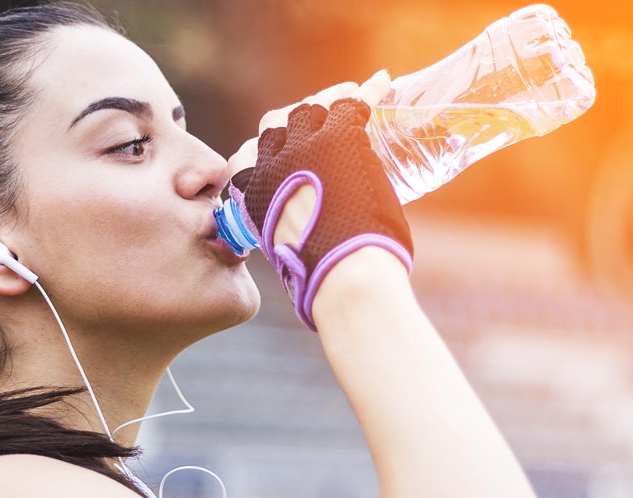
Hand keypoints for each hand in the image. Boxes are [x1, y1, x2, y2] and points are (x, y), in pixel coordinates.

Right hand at [228, 73, 410, 329]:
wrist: (344, 274)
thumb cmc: (321, 279)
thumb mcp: (286, 256)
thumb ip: (287, 244)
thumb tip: (303, 272)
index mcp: (250, 191)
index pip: (249, 154)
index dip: (270, 151)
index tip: (289, 156)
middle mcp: (267, 161)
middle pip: (274, 122)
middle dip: (295, 120)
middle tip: (322, 124)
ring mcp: (301, 145)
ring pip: (309, 108)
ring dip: (329, 102)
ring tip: (352, 97)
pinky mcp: (336, 138)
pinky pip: (351, 102)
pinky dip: (369, 90)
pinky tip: (383, 83)